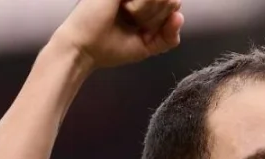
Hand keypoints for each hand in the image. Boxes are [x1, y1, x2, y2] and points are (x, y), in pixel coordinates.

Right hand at [50, 0, 183, 69]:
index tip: (146, 30)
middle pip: (172, 1)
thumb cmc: (110, 47)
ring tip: (127, 16)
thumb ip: (168, 37)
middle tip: (134, 23)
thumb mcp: (147, 46)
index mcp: (144, 5)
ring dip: (148, 13)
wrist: (84, 47)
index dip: (167, 21)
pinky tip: (123, 8)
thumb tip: (179, 16)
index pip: (174, 6)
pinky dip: (140, 7)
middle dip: (156, 19)